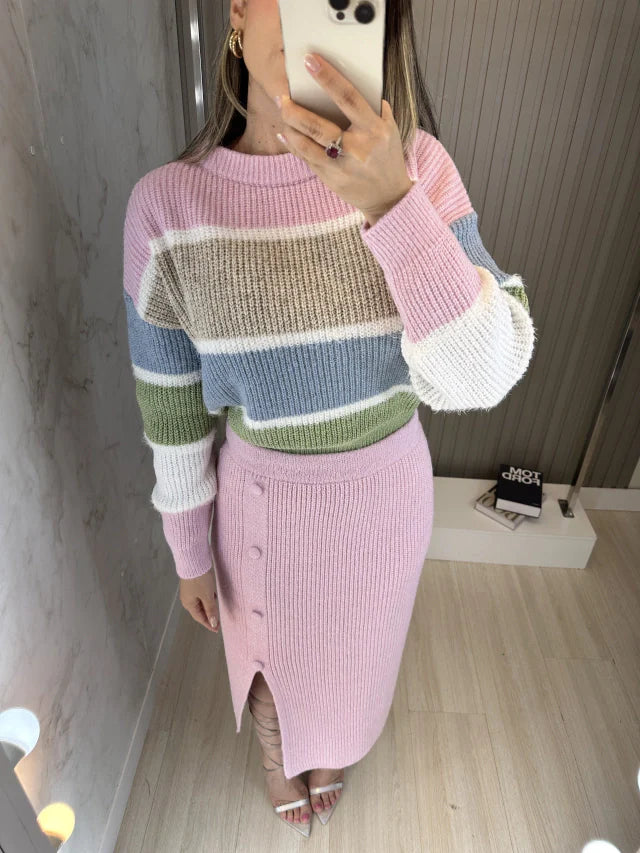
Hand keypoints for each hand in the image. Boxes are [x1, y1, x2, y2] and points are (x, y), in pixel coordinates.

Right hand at [179, 568, 219, 632]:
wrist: (193, 560)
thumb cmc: (200, 579)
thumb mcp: (207, 596)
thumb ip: (211, 610)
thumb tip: (213, 623)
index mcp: (189, 604)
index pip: (200, 618)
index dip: (209, 624)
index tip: (216, 629)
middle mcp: (187, 599)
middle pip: (199, 611)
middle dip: (208, 616)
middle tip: (217, 622)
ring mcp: (189, 591)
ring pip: (200, 602)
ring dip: (208, 606)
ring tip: (216, 610)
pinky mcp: (192, 583)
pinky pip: (200, 595)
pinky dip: (207, 598)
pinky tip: (213, 596)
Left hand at [275, 53, 413, 224]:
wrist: (388, 197)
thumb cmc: (387, 157)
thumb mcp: (390, 129)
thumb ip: (374, 107)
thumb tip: (349, 82)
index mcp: (374, 130)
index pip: (348, 98)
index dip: (328, 78)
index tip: (310, 61)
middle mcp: (357, 149)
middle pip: (318, 126)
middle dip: (295, 110)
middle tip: (282, 96)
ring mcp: (342, 167)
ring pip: (307, 145)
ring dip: (290, 127)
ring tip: (282, 110)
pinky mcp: (331, 180)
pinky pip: (307, 159)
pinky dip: (294, 145)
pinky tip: (286, 133)